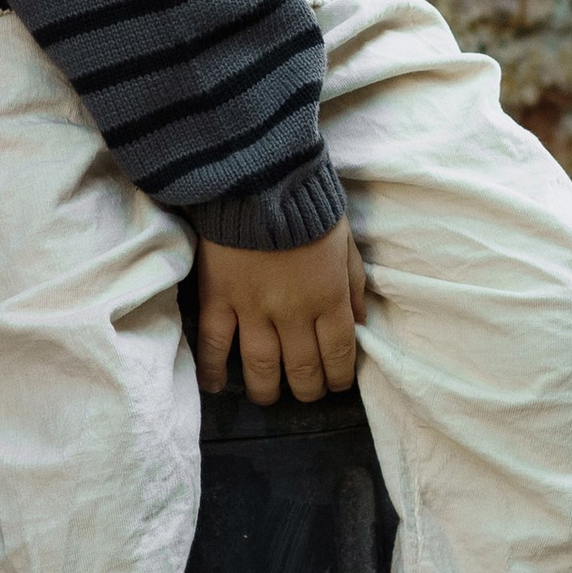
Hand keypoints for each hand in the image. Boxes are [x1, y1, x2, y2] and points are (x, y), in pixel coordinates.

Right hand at [195, 217, 365, 404]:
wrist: (260, 177)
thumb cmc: (308, 205)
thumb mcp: (345, 241)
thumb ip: (353, 284)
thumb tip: (359, 322)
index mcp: (329, 297)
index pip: (338, 354)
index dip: (339, 377)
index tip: (336, 385)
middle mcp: (293, 312)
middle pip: (302, 367)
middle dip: (308, 388)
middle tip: (306, 392)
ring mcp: (252, 308)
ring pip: (261, 366)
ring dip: (267, 389)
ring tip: (269, 396)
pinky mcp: (219, 297)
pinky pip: (213, 342)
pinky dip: (212, 368)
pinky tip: (215, 385)